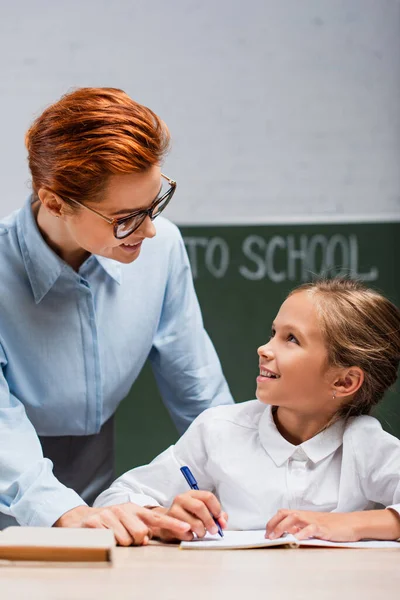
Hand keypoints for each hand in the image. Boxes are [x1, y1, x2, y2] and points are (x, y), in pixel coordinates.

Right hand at [54, 503, 190, 545]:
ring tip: (113, 535)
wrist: (81, 519)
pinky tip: (104, 535)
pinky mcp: (95, 523)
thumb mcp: (129, 522)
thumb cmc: (111, 523)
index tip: (187, 529)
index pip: (157, 518)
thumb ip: (142, 528)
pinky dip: (109, 543)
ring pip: (126, 539)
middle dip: (135, 540)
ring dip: (121, 543)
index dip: (173, 524)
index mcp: (135, 509)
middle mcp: (123, 509)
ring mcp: (109, 514)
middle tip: (126, 537)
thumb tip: (148, 539)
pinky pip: (110, 541)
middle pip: (140, 533)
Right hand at [151, 490, 227, 541]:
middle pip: (200, 507)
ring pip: (194, 522)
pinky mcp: (168, 524)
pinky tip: (190, 535)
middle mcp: (181, 499)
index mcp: (192, 494)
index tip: (219, 518)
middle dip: (210, 521)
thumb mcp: (201, 512)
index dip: (216, 508)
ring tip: (201, 533)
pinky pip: (186, 533)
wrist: (166, 523)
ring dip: (201, 531)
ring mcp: (173, 511)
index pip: (208, 496)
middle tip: (214, 530)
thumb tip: (223, 522)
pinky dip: (191, 537)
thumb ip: (215, 515)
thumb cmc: (187, 517)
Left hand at [265, 509, 359, 541]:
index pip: (283, 513)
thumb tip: (289, 534)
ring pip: (295, 518)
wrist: (351, 523)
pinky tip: (297, 539)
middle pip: (285, 514)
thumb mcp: (314, 526)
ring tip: (277, 537)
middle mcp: (307, 516)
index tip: (267, 533)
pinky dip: (303, 532)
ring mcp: (315, 521)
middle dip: (274, 524)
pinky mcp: (324, 528)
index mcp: (304, 515)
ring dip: (283, 527)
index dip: (273, 522)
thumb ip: (302, 528)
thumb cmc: (333, 526)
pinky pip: (311, 528)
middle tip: (268, 536)